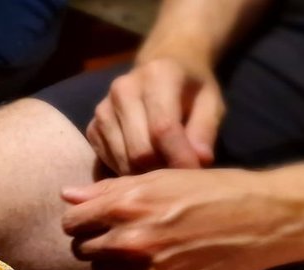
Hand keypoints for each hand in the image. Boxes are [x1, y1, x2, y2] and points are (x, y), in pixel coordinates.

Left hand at [61, 162, 303, 269]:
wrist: (264, 220)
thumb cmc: (213, 191)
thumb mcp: (162, 178)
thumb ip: (109, 189)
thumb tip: (67, 195)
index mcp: (126, 203)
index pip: (72, 222)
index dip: (82, 221)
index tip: (96, 221)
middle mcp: (129, 238)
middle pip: (82, 249)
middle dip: (95, 242)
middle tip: (119, 236)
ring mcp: (144, 268)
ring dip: (111, 265)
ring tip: (138, 251)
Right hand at [86, 58, 223, 174]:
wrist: (163, 63)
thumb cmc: (191, 86)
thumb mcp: (211, 102)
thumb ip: (205, 130)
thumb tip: (199, 162)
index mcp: (157, 75)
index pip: (163, 128)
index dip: (179, 157)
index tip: (194, 173)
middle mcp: (123, 89)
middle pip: (139, 149)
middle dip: (162, 168)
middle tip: (179, 172)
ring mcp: (103, 108)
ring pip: (122, 160)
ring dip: (144, 172)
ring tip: (164, 167)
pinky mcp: (92, 126)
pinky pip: (108, 161)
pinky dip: (126, 169)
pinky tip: (144, 162)